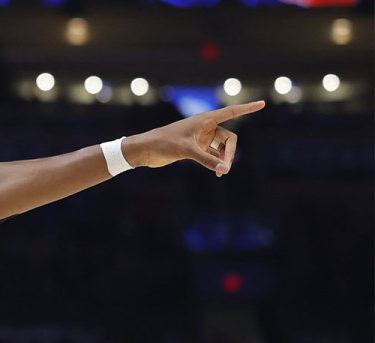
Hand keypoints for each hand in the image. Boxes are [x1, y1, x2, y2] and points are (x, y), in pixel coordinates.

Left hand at [123, 100, 265, 176]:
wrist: (146, 150)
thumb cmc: (164, 144)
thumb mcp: (187, 151)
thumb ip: (207, 161)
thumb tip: (225, 170)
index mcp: (204, 120)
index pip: (231, 112)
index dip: (247, 108)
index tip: (262, 103)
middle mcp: (205, 127)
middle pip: (228, 138)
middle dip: (230, 153)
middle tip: (225, 169)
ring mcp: (201, 138)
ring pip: (221, 148)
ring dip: (224, 160)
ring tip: (222, 173)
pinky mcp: (196, 148)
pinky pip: (213, 155)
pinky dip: (217, 162)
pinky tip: (218, 172)